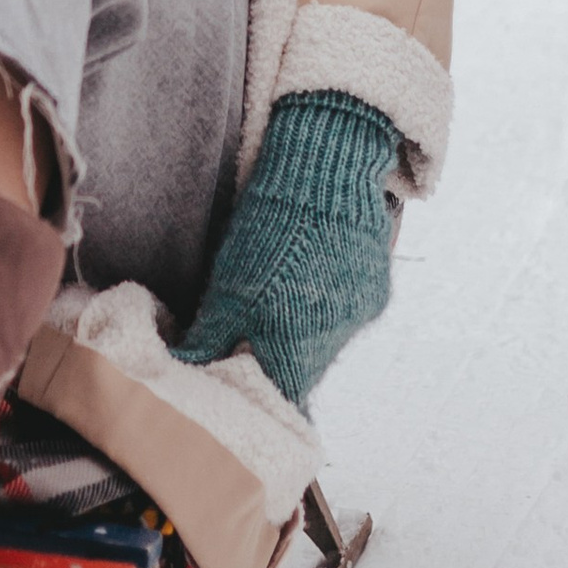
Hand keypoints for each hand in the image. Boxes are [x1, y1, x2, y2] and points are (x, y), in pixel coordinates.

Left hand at [175, 92, 396, 408]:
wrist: (326, 172)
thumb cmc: (267, 230)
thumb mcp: (226, 286)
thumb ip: (211, 336)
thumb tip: (189, 367)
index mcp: (296, 344)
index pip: (284, 396)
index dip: (263, 394)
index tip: (247, 387)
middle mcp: (336, 336)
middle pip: (307, 368)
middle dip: (282, 357)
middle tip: (256, 332)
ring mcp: (362, 312)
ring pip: (328, 339)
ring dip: (306, 329)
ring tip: (284, 292)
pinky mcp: (378, 288)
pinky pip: (349, 310)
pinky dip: (329, 302)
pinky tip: (311, 271)